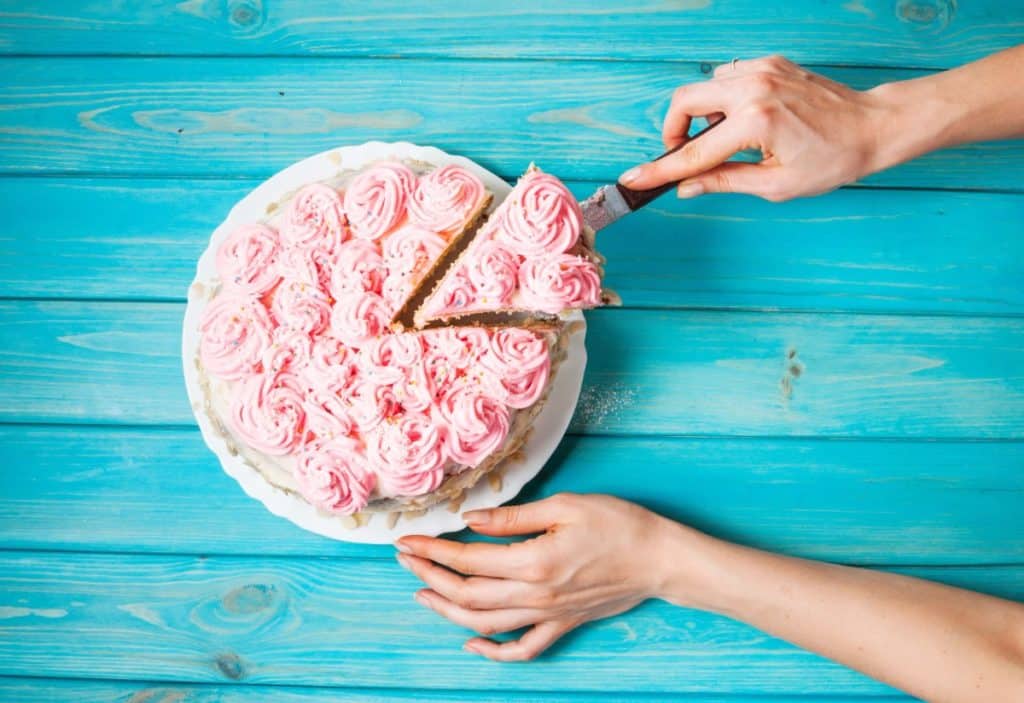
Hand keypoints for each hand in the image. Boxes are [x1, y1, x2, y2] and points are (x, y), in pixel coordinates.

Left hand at [394, 492, 691, 660]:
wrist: (659, 558)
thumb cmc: (617, 524)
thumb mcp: (564, 506)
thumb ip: (513, 517)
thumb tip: (470, 520)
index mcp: (533, 561)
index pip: (467, 560)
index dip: (433, 551)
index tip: (408, 541)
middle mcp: (535, 594)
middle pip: (467, 595)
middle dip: (430, 577)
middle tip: (405, 561)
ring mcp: (548, 615)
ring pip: (485, 625)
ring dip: (448, 612)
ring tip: (423, 594)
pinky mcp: (562, 624)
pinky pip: (522, 649)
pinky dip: (493, 652)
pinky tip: (472, 643)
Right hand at [618, 55, 896, 200]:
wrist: (873, 127)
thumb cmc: (832, 159)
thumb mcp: (776, 184)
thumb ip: (724, 182)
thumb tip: (687, 187)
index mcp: (756, 122)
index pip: (694, 152)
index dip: (661, 169)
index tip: (634, 178)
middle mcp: (754, 88)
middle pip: (684, 101)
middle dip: (674, 130)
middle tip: (685, 155)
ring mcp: (762, 70)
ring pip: (704, 87)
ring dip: (701, 116)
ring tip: (725, 141)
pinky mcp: (770, 63)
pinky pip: (728, 78)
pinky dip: (723, 101)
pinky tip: (742, 122)